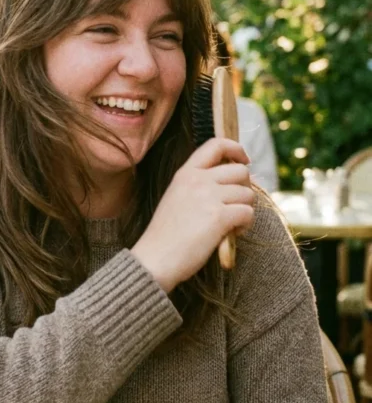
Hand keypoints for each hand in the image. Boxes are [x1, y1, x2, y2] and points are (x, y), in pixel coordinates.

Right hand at [131, 138, 254, 293]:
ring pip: (248, 194)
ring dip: (246, 209)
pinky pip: (248, 213)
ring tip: (233, 224)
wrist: (155, 258)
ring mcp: (209, 197)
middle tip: (236, 206)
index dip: (236, 149)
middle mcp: (198, 180)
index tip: (244, 160)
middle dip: (245, 189)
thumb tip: (236, 181)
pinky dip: (246, 225)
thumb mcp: (177, 197)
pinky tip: (233, 233)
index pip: (216, 145)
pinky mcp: (219, 217)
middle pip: (240, 171)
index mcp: (186, 173)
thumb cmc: (167, 234)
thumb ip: (200, 185)